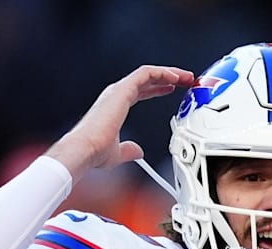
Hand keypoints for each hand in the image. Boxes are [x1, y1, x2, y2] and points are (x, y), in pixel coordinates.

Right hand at [47, 65, 194, 178]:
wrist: (85, 149)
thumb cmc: (95, 152)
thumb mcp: (117, 153)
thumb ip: (129, 150)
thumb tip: (137, 151)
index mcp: (115, 105)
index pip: (140, 91)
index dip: (157, 89)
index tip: (171, 89)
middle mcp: (116, 94)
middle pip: (146, 79)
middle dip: (167, 78)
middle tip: (185, 80)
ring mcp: (119, 90)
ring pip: (148, 73)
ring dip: (169, 72)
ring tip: (186, 76)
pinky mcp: (122, 89)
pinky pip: (146, 73)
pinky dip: (162, 73)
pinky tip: (175, 78)